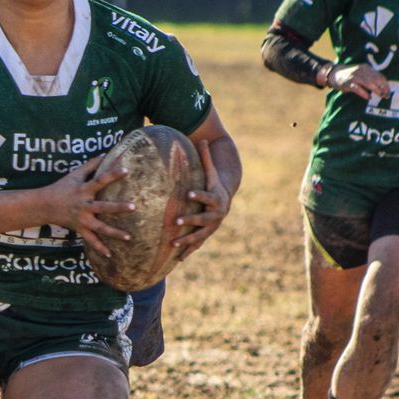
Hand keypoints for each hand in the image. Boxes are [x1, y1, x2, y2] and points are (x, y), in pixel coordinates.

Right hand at [49, 154, 133, 258]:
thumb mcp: (74, 174)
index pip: (100, 180)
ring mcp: (82, 219)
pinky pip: (91, 240)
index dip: (112, 174)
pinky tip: (110, 254)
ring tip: (129, 237)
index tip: (126, 169)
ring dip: (114, 233)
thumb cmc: (62, 187)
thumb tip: (106, 153)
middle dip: (118, 208)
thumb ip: (91, 165)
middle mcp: (84, 206)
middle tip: (134, 207)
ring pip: (100, 228)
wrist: (45, 206)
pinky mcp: (80, 229)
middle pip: (103, 207)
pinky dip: (99, 248)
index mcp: (83, 190)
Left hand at [171, 140, 230, 256]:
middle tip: (177, 222)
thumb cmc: (213, 183)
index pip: (207, 196)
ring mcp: (211, 226)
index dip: (198, 195)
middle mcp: (216, 214)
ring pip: (200, 235)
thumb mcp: (211, 171)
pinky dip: (188, 251)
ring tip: (173, 244)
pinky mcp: (206, 234)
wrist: (225, 199)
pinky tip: (177, 259)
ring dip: (187, 240)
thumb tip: (203, 138)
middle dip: (191, 221)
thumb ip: (206, 158)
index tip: (187, 194)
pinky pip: (197, 244)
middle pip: (203, 219)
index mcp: (215, 198)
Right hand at [325, 63, 388, 100]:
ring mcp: (354, 76)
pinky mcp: (347, 83)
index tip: (388, 92)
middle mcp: (361, 70)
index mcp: (366, 68)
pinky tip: (368, 97)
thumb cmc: (351, 75)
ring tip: (380, 96)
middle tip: (386, 96)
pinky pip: (357, 88)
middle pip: (375, 79)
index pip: (379, 75)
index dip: (385, 84)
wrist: (334, 73)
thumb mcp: (362, 73)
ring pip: (368, 83)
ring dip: (376, 90)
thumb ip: (370, 77)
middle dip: (382, 88)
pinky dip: (364, 93)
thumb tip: (382, 88)